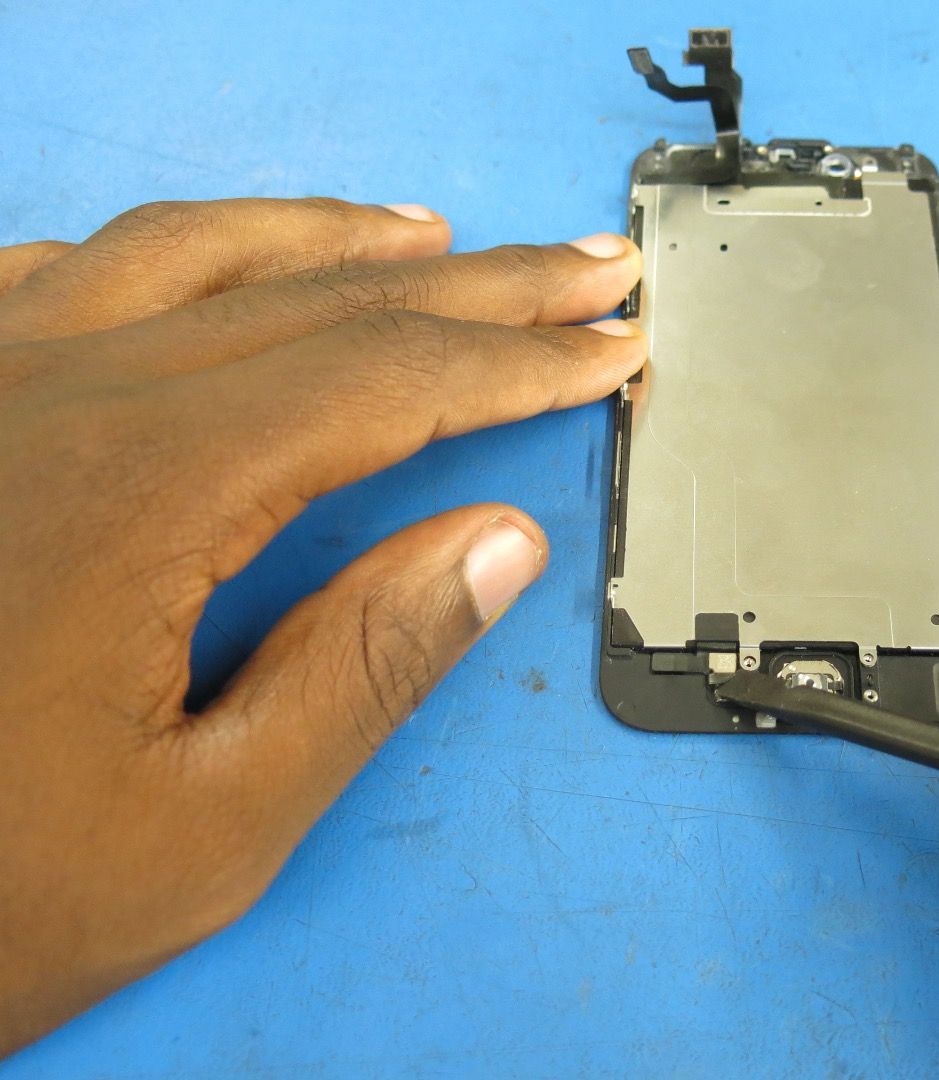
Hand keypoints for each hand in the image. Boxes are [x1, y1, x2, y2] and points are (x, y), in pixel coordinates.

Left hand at [0, 198, 643, 1052]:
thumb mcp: (203, 831)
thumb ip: (364, 672)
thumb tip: (498, 544)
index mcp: (136, 490)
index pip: (386, 380)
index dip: (521, 358)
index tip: (613, 346)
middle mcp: (48, 394)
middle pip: (314, 298)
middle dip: (475, 284)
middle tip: (583, 266)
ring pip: (189, 254)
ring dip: (335, 241)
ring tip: (438, 238)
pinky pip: (60, 273)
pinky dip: (181, 254)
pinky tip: (222, 263)